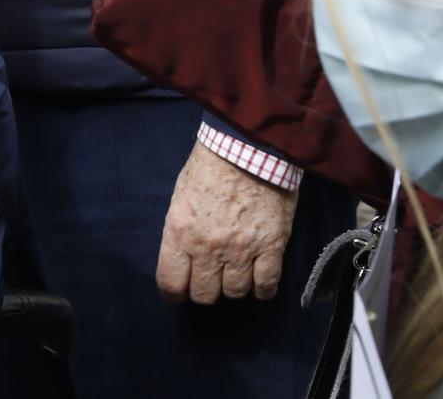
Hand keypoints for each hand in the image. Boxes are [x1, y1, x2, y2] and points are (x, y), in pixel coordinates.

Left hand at [156, 140, 297, 303]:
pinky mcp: (272, 247)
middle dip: (204, 290)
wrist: (247, 148)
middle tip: (209, 278)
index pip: (171, 282)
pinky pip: (266, 285)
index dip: (173, 292)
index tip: (179, 290)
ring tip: (234, 273)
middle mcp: (208, 247)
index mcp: (180, 233)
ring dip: (233, 286)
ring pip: (235, 292)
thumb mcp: (180, 198)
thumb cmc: (208, 167)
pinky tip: (258, 281)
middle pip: (204, 294)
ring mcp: (242, 250)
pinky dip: (262, 289)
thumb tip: (183, 258)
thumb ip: (181, 231)